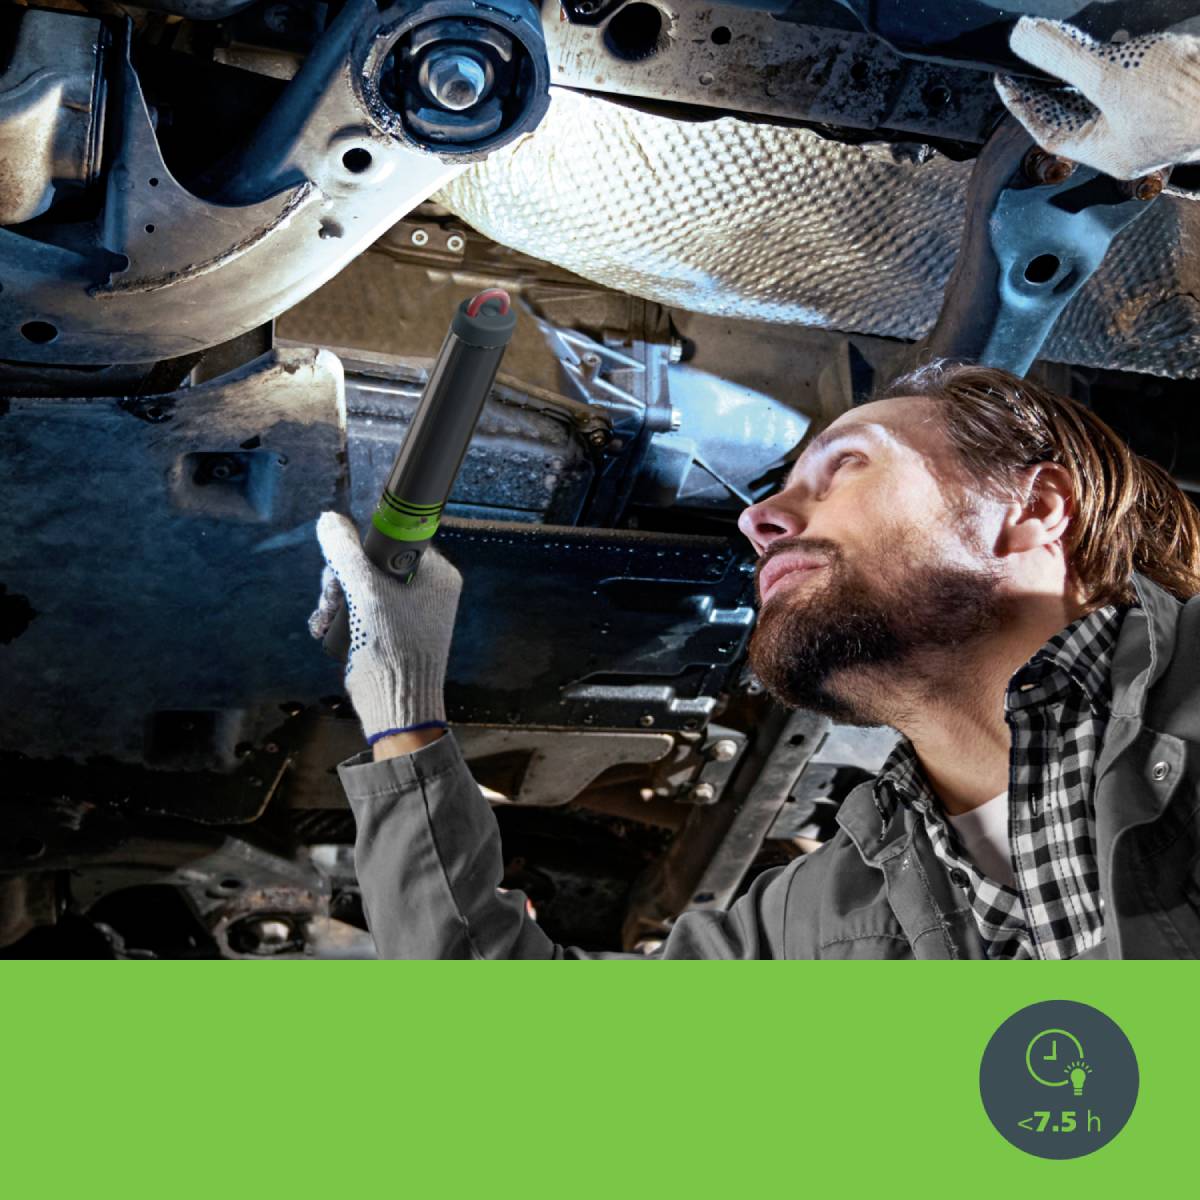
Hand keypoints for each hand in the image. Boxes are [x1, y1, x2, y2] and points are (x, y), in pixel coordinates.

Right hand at [309, 511, 462, 743]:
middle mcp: (427, 589)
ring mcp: (408, 610)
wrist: (396, 706)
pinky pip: (360, 605)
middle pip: (373, 560)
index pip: (398, 537)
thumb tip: (329, 521)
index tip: (348, 559)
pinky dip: (340, 613)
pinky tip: (326, 625)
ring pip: (361, 583)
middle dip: (344, 577)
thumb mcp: (367, 594)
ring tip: (326, 617)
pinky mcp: (389, 628)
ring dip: (336, 597)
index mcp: (436, 575)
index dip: (367, 544)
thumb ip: (347, 554)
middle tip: (332, 594)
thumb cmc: (393, 648)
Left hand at [995, 18, 1199, 178]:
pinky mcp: (1170, 87)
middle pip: (1073, 110)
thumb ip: (1064, 58)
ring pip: (1103, 90)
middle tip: (1028, 56)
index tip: (1006, 76)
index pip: (1048, 130)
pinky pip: (1131, 73)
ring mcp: (1150, 114)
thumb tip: (1022, 40)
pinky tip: (1112, 38)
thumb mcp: (1111, 76)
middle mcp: (1126, 138)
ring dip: (1083, 65)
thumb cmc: (1186, 97)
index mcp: (1107, 152)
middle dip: (1051, 81)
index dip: (1023, 104)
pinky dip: (1117, 55)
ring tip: (1062, 42)